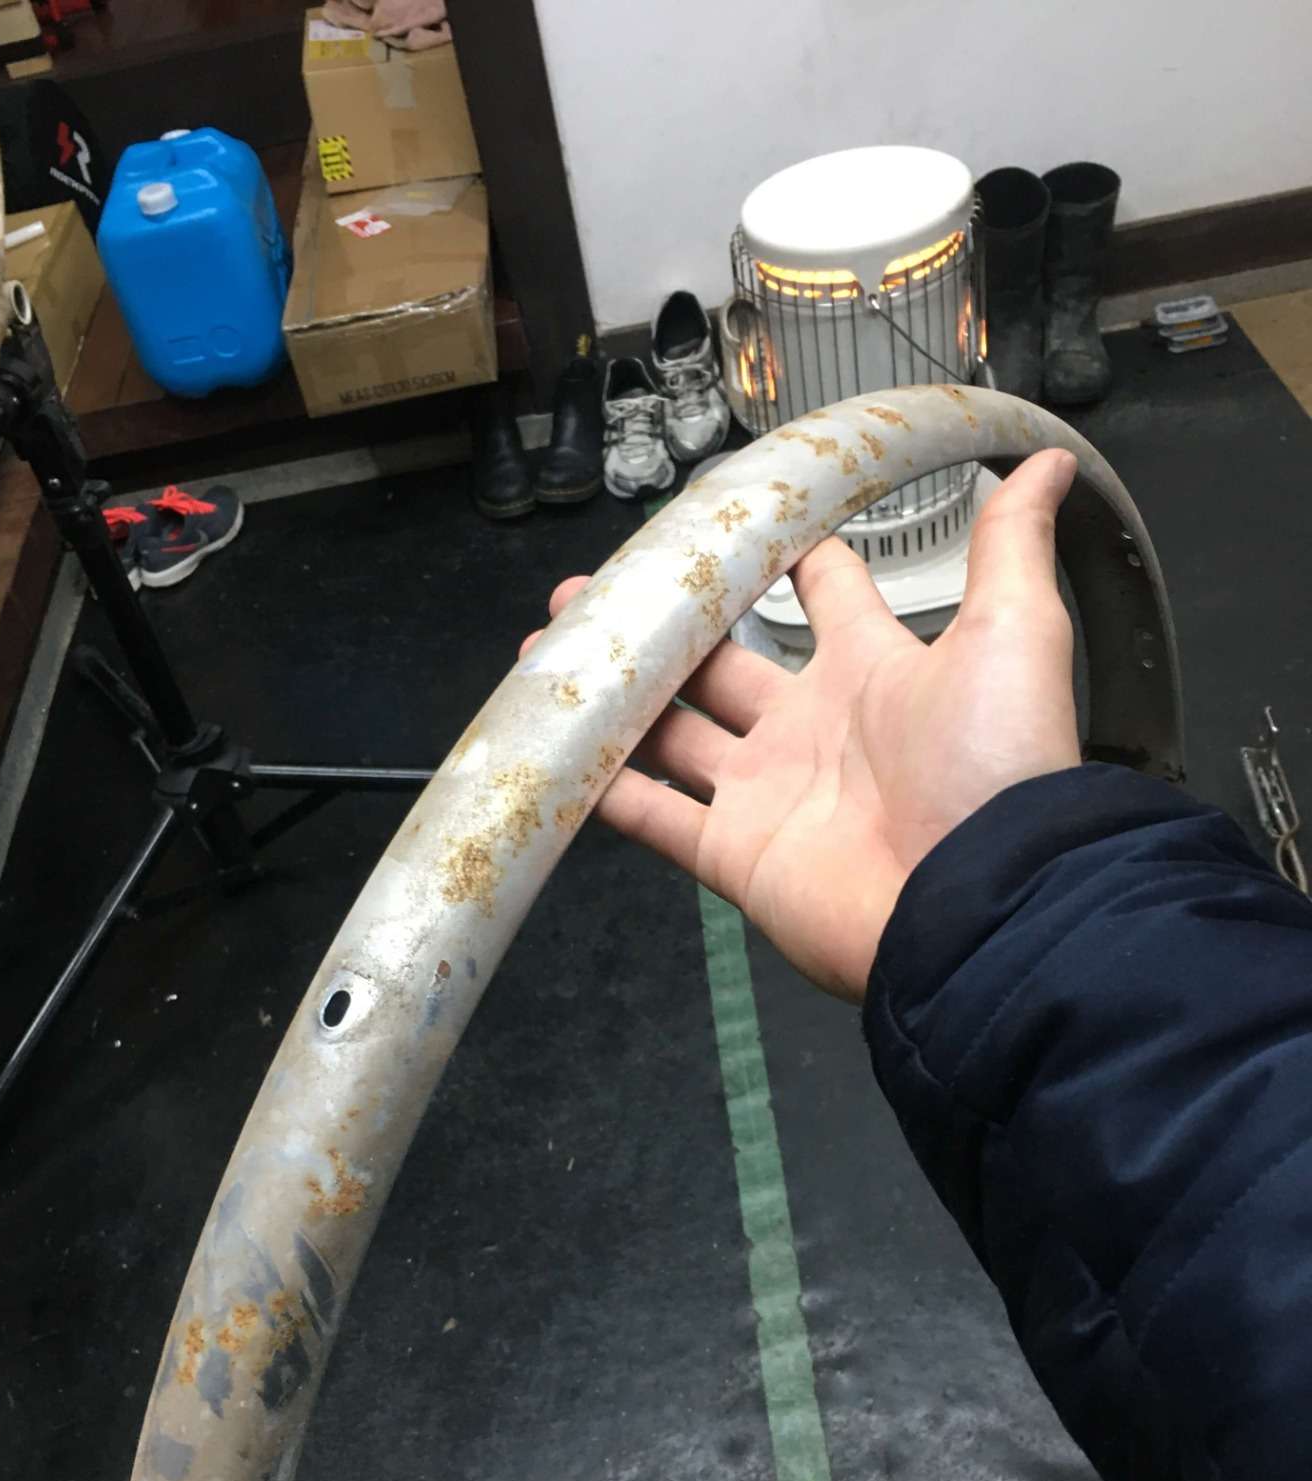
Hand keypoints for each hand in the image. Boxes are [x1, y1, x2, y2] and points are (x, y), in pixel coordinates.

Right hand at [527, 449, 1080, 1000]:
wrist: (977, 902)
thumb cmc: (994, 764)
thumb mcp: (1013, 634)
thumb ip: (1011, 549)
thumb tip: (1049, 463)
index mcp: (870, 668)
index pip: (820, 592)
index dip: (782, 549)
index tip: (721, 514)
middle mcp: (808, 726)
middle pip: (716, 663)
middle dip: (658, 624)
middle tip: (589, 590)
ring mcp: (762, 793)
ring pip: (668, 732)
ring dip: (611, 692)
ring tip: (546, 649)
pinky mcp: (731, 852)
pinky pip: (651, 815)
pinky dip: (598, 785)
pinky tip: (548, 745)